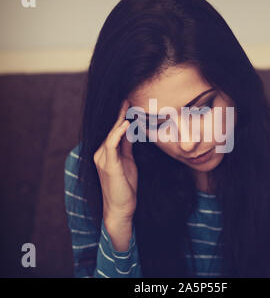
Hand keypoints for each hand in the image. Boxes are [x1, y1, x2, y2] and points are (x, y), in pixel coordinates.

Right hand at [93, 99, 137, 221]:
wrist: (121, 208)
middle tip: (128, 99)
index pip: (114, 131)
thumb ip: (127, 147)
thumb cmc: (125, 186)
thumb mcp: (128, 162)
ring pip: (111, 134)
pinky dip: (118, 133)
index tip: (129, 104)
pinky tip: (125, 124)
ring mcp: (103, 159)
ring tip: (127, 106)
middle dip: (119, 114)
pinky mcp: (108, 165)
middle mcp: (101, 153)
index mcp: (106, 153)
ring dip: (119, 120)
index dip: (120, 117)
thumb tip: (131, 131)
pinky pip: (112, 145)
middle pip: (111, 130)